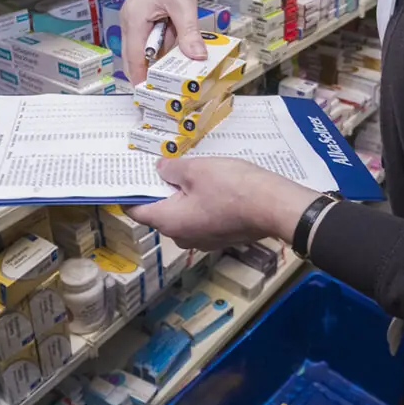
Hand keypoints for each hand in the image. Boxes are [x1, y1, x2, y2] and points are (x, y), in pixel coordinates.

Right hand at [121, 0, 207, 83]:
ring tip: (186, 72)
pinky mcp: (155, 14)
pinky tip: (188, 49)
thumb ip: (188, 33)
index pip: (133, 59)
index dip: (142, 79)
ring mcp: (143, 17)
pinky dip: (174, 44)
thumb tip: (195, 57)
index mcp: (134, 19)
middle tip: (172, 91)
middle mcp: (134, 21)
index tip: (151, 97)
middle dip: (156, 72)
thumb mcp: (183, 3)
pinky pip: (162, 37)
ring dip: (169, 57)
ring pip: (154, 48)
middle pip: (141, 56)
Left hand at [127, 157, 319, 250]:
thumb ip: (172, 169)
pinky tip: (212, 184)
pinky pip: (202, 218)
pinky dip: (200, 202)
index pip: (136, 210)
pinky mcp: (221, 236)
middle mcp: (181, 236)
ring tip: (191, 171)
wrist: (273, 206)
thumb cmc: (232, 187)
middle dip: (160, 189)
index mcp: (169, 221)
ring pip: (183, 215)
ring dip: (183, 195)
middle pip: (160, 212)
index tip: (130, 176)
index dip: (130, 192)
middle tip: (163, 164)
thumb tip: (160, 170)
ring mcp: (203, 239)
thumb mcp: (196, 169)